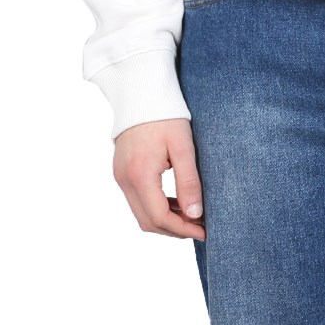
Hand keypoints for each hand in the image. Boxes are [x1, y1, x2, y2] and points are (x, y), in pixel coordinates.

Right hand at [112, 118, 205, 238]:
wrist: (141, 93)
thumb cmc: (165, 116)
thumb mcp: (183, 147)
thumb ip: (189, 182)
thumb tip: (195, 214)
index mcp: (139, 174)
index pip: (159, 217)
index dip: (182, 230)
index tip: (204, 231)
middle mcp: (124, 180)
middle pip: (148, 222)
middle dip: (175, 230)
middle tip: (200, 228)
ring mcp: (120, 177)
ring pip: (141, 214)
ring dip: (166, 221)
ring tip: (192, 216)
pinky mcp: (121, 172)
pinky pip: (138, 201)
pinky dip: (157, 208)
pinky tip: (177, 203)